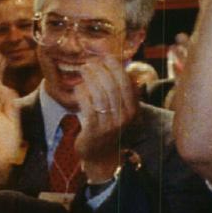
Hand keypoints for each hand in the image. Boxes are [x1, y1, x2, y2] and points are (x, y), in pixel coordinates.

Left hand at [74, 55, 137, 180]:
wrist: (101, 155)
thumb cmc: (109, 127)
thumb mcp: (122, 110)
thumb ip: (124, 91)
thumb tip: (123, 67)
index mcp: (133, 109)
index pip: (126, 83)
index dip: (116, 67)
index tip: (106, 57)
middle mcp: (124, 117)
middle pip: (112, 86)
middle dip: (100, 71)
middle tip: (89, 63)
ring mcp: (109, 125)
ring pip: (99, 95)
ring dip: (90, 79)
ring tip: (83, 71)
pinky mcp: (94, 130)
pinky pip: (88, 106)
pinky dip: (82, 93)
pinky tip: (78, 88)